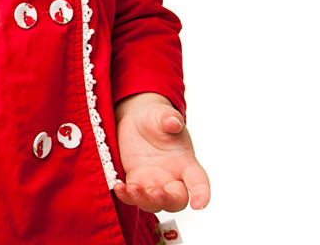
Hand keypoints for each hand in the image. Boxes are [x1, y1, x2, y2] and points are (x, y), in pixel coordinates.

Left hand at [113, 93, 210, 211]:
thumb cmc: (156, 119)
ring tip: (131, 188)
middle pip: (176, 200)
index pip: (199, 182)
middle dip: (167, 201)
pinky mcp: (135, 181)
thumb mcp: (161, 115)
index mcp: (185, 162)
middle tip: (154, 192)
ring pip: (153, 203)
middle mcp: (172, 176)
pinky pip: (132, 196)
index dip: (201, 194)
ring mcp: (153, 181)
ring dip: (143, 200)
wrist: (136, 120)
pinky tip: (118, 187)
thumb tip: (174, 122)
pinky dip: (126, 196)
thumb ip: (169, 118)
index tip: (198, 205)